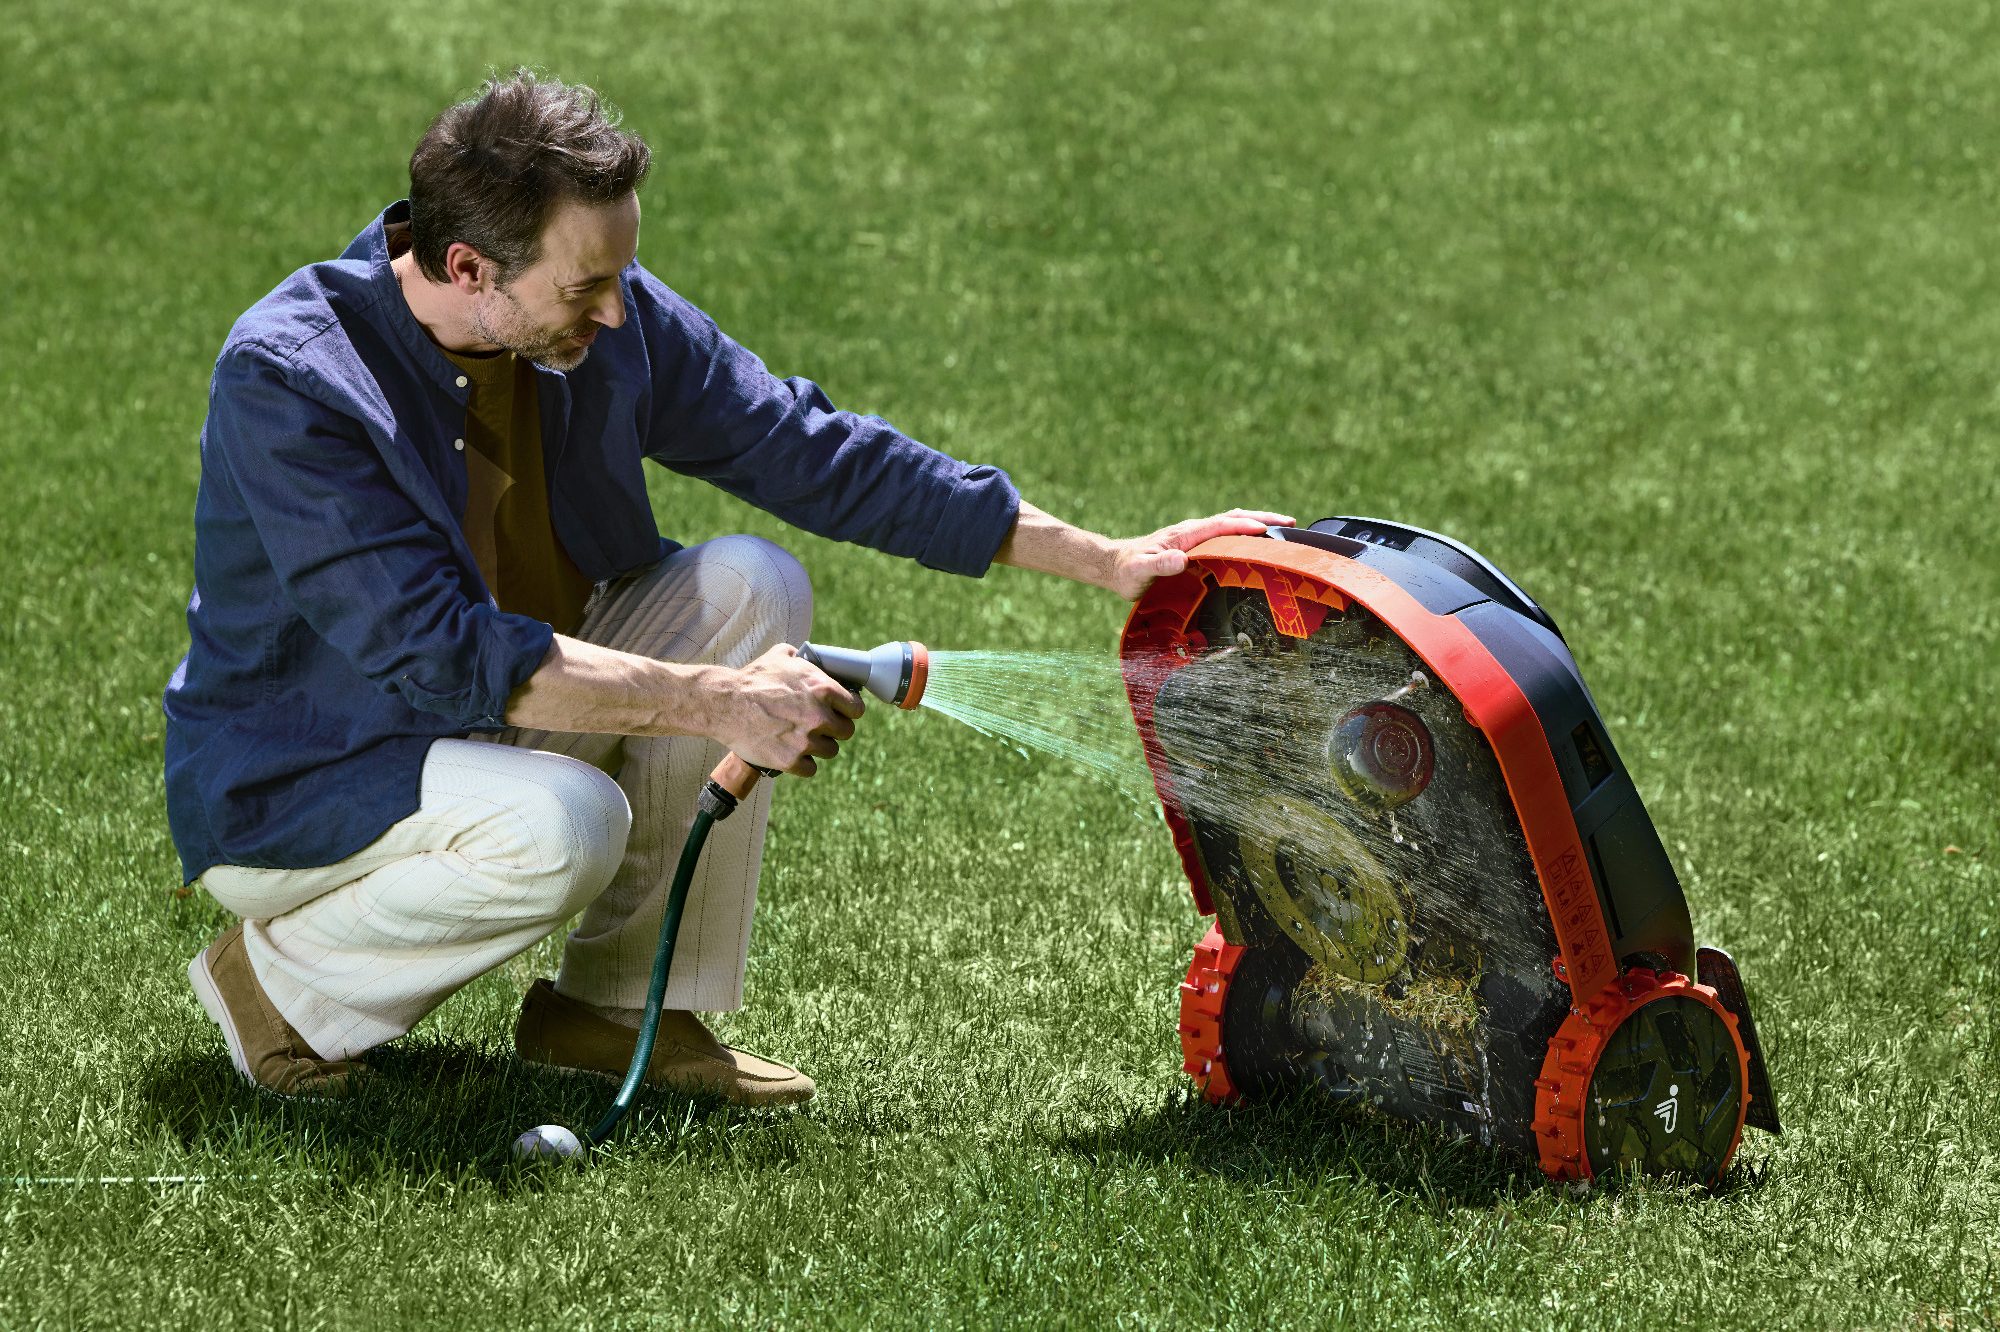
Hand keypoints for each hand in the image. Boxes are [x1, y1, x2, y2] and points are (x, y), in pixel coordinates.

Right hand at [716, 645, 863, 776]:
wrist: (725, 704)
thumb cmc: (752, 678)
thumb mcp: (781, 656)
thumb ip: (803, 659)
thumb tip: (810, 658)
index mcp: (823, 689)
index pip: (857, 709)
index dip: (848, 710)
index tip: (841, 712)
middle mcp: (819, 717)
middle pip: (846, 732)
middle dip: (834, 729)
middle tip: (818, 726)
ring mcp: (805, 741)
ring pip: (830, 751)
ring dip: (819, 746)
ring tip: (801, 738)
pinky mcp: (790, 761)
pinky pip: (811, 768)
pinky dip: (802, 763)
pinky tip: (792, 752)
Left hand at [1106, 508, 1294, 599]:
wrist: (1115, 565)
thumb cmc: (1127, 571)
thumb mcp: (1139, 571)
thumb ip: (1157, 565)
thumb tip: (1180, 558)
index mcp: (1184, 535)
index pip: (1220, 526)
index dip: (1243, 527)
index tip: (1267, 531)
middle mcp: (1192, 531)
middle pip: (1232, 518)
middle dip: (1261, 519)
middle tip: (1289, 523)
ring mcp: (1195, 536)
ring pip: (1231, 523)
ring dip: (1257, 522)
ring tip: (1283, 526)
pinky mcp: (1195, 543)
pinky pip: (1225, 533)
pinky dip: (1245, 532)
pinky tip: (1257, 539)